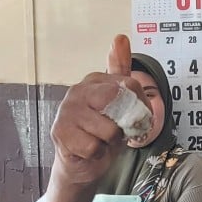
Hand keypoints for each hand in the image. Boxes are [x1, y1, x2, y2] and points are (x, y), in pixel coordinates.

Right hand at [49, 34, 150, 187]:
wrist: (81, 163)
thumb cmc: (101, 133)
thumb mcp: (119, 102)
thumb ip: (121, 73)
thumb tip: (120, 37)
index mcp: (95, 80)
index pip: (129, 84)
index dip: (140, 106)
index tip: (135, 118)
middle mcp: (78, 90)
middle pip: (116, 102)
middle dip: (124, 124)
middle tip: (117, 132)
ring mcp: (67, 110)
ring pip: (108, 129)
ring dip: (110, 143)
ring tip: (100, 141)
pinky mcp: (60, 132)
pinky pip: (94, 146)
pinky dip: (97, 154)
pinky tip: (89, 150)